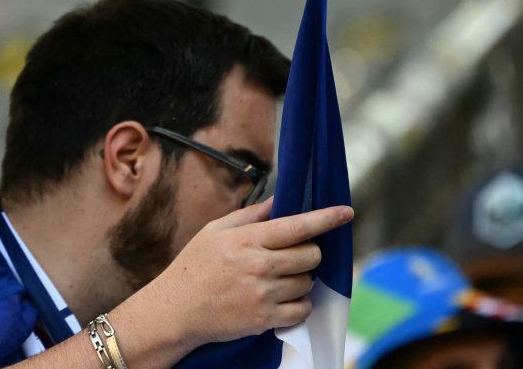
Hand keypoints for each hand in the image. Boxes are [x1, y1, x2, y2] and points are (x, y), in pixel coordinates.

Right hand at [133, 200, 352, 346]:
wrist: (176, 310)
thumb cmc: (194, 267)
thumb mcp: (213, 232)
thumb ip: (248, 217)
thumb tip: (279, 203)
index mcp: (246, 240)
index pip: (296, 226)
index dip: (325, 218)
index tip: (346, 212)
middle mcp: (258, 265)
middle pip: (311, 255)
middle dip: (308, 253)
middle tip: (290, 256)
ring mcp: (264, 294)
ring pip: (308, 283)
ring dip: (300, 280)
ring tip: (277, 279)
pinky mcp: (266, 319)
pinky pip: (303, 309)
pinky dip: (298, 304)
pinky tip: (280, 298)